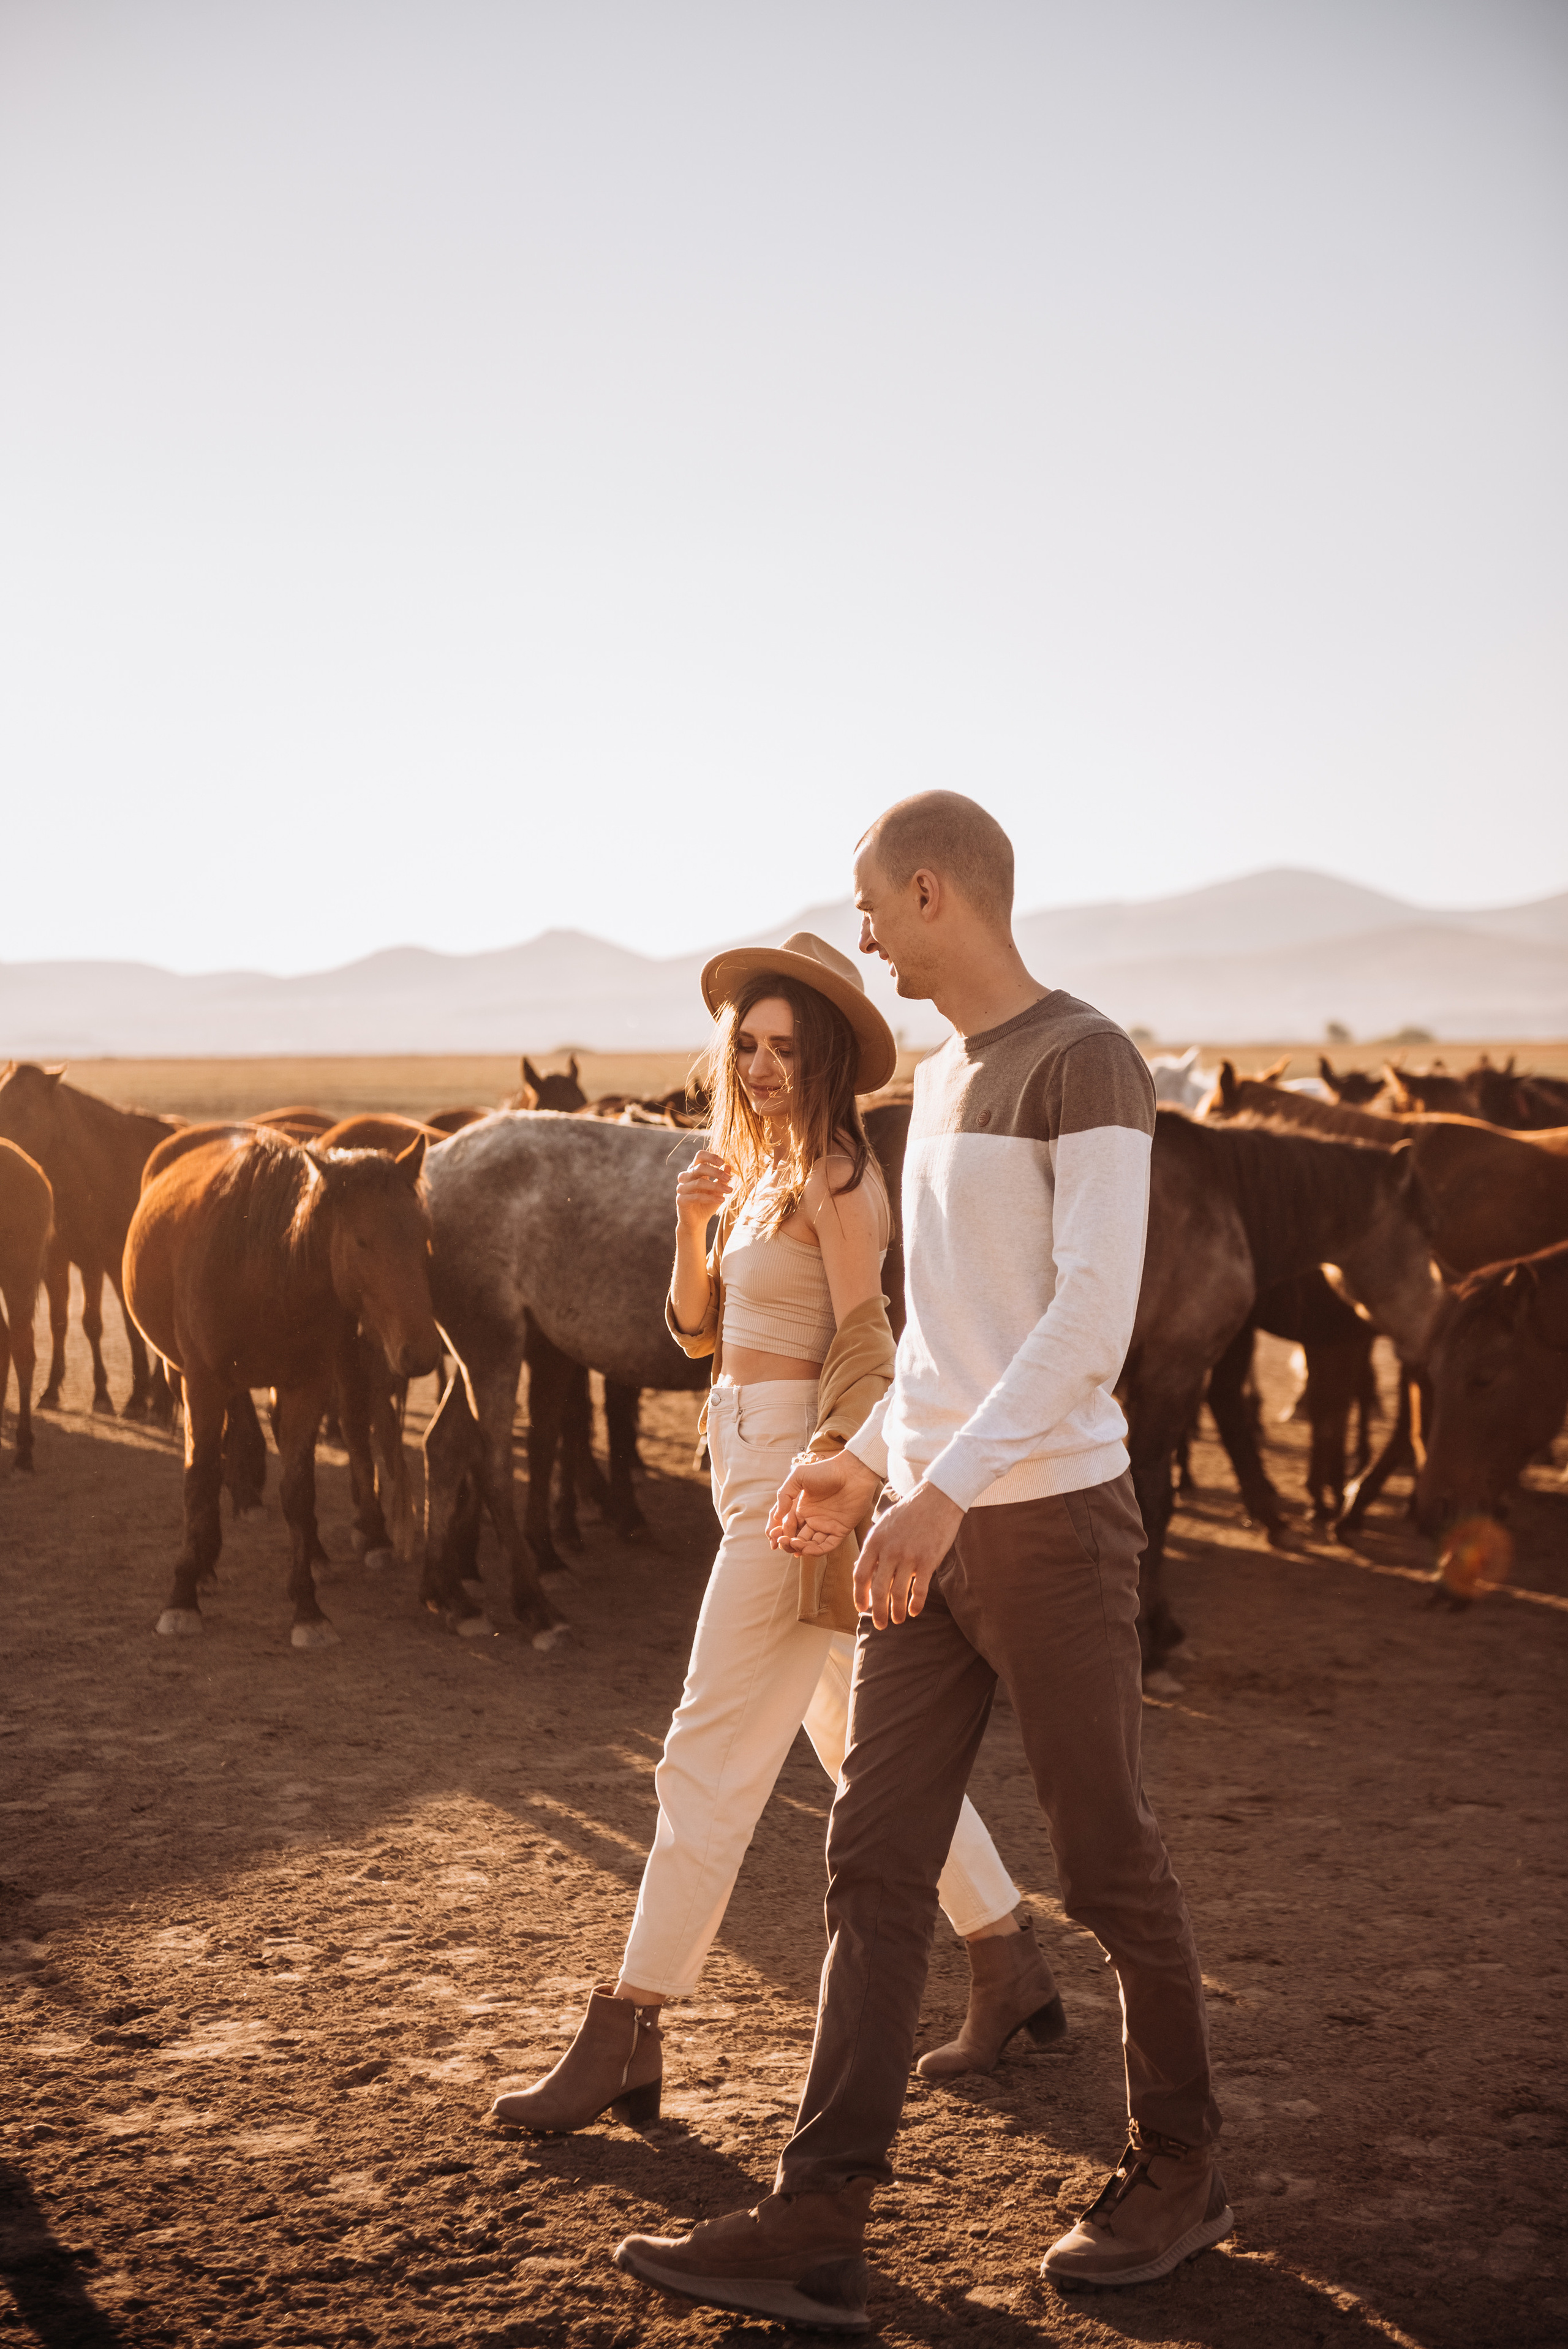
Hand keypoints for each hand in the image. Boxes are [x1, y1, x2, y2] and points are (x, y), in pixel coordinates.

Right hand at [676, 1148, 734, 1230]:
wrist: (698, 1221)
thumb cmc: (708, 1202)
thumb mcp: (718, 1189)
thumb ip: (722, 1178)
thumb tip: (728, 1166)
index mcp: (694, 1170)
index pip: (700, 1156)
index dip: (711, 1157)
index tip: (723, 1162)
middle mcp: (686, 1176)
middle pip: (700, 1167)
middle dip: (716, 1172)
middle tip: (729, 1179)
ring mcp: (681, 1188)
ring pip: (699, 1182)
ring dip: (716, 1186)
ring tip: (729, 1191)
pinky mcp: (680, 1200)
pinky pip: (697, 1197)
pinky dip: (711, 1198)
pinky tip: (722, 1200)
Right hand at [768, 1451, 882, 1555]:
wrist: (852, 1471)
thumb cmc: (826, 1470)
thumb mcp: (799, 1477)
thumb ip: (785, 1494)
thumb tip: (777, 1516)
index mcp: (802, 1508)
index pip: (787, 1526)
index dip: (779, 1532)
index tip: (773, 1535)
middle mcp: (813, 1519)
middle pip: (796, 1538)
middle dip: (787, 1543)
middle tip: (782, 1541)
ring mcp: (826, 1525)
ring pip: (810, 1545)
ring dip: (800, 1548)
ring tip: (794, 1543)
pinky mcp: (840, 1530)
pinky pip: (827, 1546)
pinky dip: (816, 1551)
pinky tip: (806, 1548)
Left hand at [854, 1484, 963, 1628]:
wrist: (937, 1498)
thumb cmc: (909, 1513)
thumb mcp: (883, 1526)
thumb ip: (873, 1549)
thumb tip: (862, 1573)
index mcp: (874, 1541)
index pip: (860, 1575)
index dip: (859, 1596)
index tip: (862, 1608)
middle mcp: (889, 1550)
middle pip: (878, 1590)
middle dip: (877, 1612)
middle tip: (880, 1624)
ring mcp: (909, 1556)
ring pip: (898, 1593)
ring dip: (897, 1612)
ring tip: (898, 1620)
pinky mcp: (928, 1560)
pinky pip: (919, 1590)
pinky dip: (916, 1604)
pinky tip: (915, 1611)